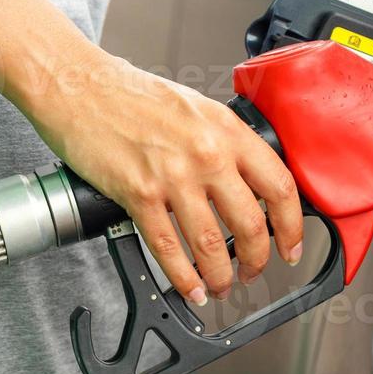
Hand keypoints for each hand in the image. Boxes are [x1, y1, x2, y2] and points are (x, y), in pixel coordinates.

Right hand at [28, 53, 303, 304]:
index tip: (290, 245)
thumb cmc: (131, 94)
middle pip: (251, 223)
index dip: (292, 226)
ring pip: (212, 243)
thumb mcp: (195, 108)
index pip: (279, 186)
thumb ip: (224, 142)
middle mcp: (207, 153)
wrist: (80, 86)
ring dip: (221, 275)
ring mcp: (173, 176)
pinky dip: (183, 277)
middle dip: (257, 259)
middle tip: (254, 270)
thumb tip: (246, 180)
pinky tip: (189, 287)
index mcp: (227, 130)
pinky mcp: (139, 194)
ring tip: (221, 286)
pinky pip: (168, 247)